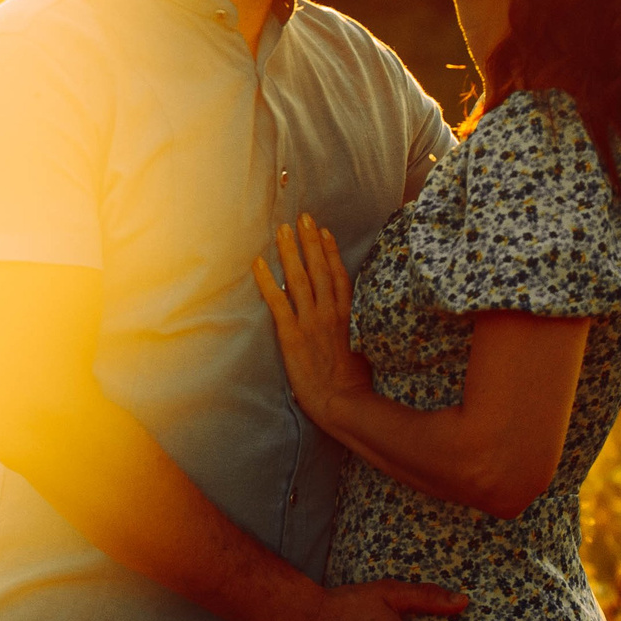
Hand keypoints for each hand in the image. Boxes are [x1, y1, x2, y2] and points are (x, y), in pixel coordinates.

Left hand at [251, 214, 372, 432]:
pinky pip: (278, 302)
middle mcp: (330, 313)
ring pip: (299, 278)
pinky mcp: (293, 334)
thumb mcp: (360, 350)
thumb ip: (352, 329)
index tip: (323, 231)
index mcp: (348, 316)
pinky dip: (268, 281)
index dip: (330, 251)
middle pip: (319, 269)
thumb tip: (347, 321)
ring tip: (282, 230)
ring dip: (290, 252)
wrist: (343, 403)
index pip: (338, 275)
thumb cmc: (352, 384)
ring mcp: (311, 321)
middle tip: (301, 217)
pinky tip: (259, 264)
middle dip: (309, 241)